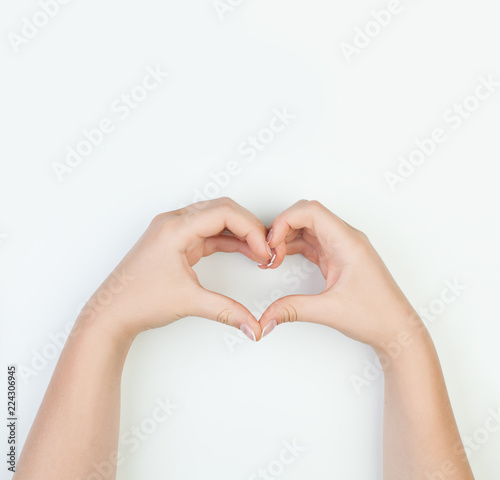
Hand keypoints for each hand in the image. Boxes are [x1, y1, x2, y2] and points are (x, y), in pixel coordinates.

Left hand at [76, 198, 272, 341]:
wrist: (111, 313)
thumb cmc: (136, 301)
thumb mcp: (189, 302)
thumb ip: (227, 311)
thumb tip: (253, 325)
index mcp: (174, 228)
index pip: (223, 212)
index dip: (250, 228)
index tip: (263, 250)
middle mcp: (173, 223)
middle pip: (222, 209)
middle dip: (249, 226)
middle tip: (265, 248)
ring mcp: (174, 230)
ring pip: (216, 218)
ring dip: (239, 232)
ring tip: (258, 251)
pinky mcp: (176, 241)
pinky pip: (208, 232)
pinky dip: (228, 240)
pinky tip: (243, 251)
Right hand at [259, 200, 423, 350]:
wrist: (396, 330)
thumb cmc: (378, 315)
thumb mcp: (329, 311)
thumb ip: (292, 309)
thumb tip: (267, 315)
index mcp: (348, 242)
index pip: (312, 211)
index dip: (285, 220)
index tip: (272, 242)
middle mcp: (346, 239)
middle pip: (306, 215)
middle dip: (282, 228)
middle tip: (269, 251)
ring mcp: (342, 248)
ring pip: (307, 228)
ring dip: (286, 239)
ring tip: (273, 258)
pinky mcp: (338, 258)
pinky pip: (312, 243)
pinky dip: (294, 248)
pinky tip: (283, 260)